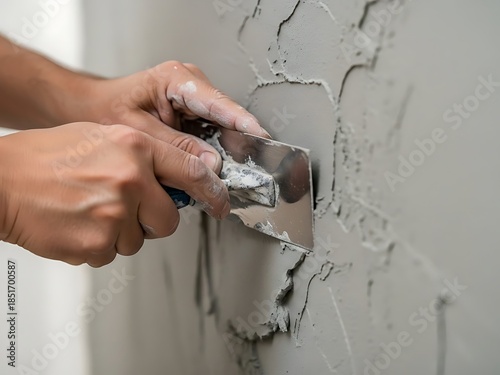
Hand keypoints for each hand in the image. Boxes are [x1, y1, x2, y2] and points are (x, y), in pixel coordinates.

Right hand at [0, 122, 229, 266]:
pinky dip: (98, 245)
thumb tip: (178, 178)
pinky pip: (112, 254)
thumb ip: (144, 156)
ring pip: (138, 241)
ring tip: (88, 210)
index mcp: (134, 146)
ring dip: (120, 232)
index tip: (221, 202)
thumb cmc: (45, 158)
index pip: (191, 171)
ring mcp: (114, 214)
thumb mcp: (102, 137)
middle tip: (125, 209)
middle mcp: (130, 179)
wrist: (1, 182)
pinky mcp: (96, 244)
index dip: (212, 190)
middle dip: (152, 220)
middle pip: (169, 220)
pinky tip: (77, 224)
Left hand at [72, 61, 270, 172]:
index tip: (260, 139)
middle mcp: (191, 85)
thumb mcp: (137, 131)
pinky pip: (213, 134)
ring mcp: (196, 99)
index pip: (218, 103)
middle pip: (226, 117)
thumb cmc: (107, 110)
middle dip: (236, 145)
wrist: (94, 108)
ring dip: (226, 153)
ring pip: (223, 128)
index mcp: (176, 79)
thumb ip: (175, 146)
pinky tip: (212, 171)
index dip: (242, 123)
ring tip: (226, 177)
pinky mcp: (195, 114)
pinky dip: (214, 153)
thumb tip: (212, 162)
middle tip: (241, 173)